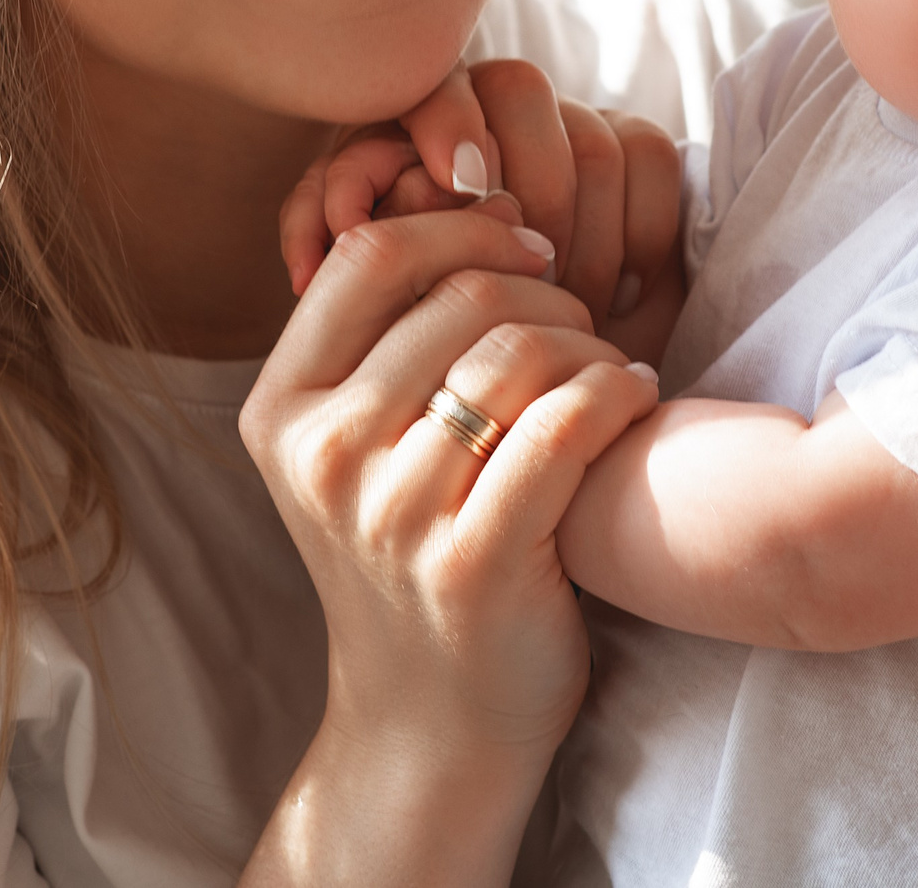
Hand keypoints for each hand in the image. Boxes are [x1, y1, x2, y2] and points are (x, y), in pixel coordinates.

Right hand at [239, 205, 660, 884]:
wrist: (427, 727)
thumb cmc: (410, 560)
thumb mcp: (353, 448)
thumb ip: (383, 339)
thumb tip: (468, 190)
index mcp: (281, 408)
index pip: (368, 253)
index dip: (461, 225)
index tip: (526, 244)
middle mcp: (324, 456)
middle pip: (458, 294)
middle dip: (545, 286)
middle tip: (587, 314)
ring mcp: (393, 514)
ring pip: (518, 352)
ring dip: (591, 341)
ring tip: (613, 364)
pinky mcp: (473, 563)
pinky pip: (565, 426)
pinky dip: (617, 395)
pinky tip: (637, 400)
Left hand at [279, 61, 686, 343]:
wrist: (528, 356)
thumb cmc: (421, 313)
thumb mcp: (362, 278)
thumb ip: (335, 240)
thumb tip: (342, 234)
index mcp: (414, 120)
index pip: (434, 81)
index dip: (449, 120)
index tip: (462, 182)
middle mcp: (491, 101)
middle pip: (520, 88)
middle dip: (526, 187)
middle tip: (527, 274)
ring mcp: (568, 119)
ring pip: (590, 137)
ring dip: (584, 235)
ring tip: (569, 309)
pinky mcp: (635, 144)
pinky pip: (650, 157)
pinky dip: (639, 234)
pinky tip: (623, 296)